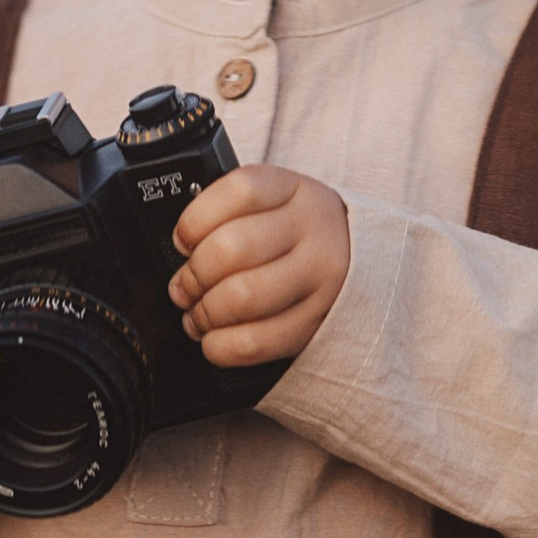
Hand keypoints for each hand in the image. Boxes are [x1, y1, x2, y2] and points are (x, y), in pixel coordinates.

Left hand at [170, 164, 350, 361]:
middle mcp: (312, 230)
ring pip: (242, 297)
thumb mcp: (272, 204)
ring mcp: (319, 279)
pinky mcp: (315, 324)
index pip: (239, 191)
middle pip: (232, 248)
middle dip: (192, 275)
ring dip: (204, 312)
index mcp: (294, 191)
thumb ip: (228, 215)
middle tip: (184, 287)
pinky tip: (214, 338)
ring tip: (198, 314)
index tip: (184, 240)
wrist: (355, 263)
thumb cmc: (294, 236)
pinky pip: (255, 342)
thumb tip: (182, 248)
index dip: (195, 219)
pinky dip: (220, 346)